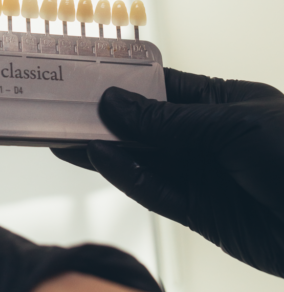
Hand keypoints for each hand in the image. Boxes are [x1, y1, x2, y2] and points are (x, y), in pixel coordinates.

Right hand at [53, 69, 283, 276]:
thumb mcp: (233, 126)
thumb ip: (169, 120)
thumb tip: (113, 104)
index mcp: (223, 102)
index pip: (161, 88)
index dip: (123, 83)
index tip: (83, 79)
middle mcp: (208, 138)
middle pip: (144, 126)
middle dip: (104, 120)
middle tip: (59, 113)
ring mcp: (202, 175)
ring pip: (141, 159)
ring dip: (104, 150)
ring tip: (62, 138)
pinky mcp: (200, 213)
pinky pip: (153, 190)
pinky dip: (125, 177)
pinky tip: (99, 161)